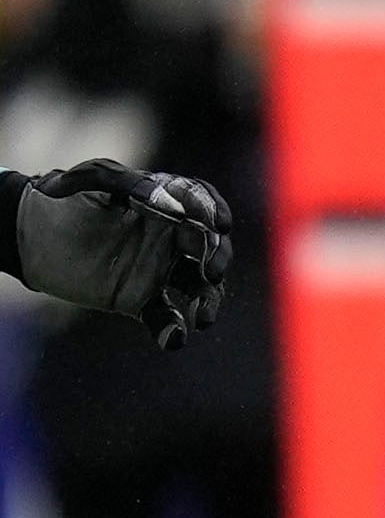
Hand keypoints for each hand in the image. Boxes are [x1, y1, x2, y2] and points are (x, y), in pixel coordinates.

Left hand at [13, 161, 232, 347]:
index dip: (214, 212)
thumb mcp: (93, 178)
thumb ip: (129, 183)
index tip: (219, 224)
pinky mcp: (140, 300)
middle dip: (218, 258)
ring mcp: (158, 270)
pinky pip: (165, 317)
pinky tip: (174, 339)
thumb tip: (170, 205)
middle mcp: (170, 238)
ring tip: (205, 316)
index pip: (201, 205)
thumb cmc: (63, 199)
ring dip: (209, 301)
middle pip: (210, 247)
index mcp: (166, 204)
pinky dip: (173, 331)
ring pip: (200, 287)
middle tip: (212, 270)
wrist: (31, 236)